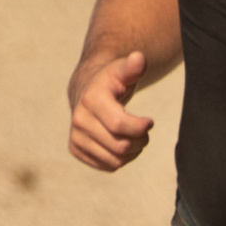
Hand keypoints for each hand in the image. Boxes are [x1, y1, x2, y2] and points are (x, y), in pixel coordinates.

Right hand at [68, 47, 153, 169]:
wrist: (86, 90)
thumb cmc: (110, 80)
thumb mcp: (122, 70)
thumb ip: (133, 66)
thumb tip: (139, 59)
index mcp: (91, 100)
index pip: (119, 125)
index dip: (140, 127)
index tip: (149, 122)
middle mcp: (79, 120)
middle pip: (120, 146)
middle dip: (140, 140)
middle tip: (144, 131)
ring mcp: (76, 137)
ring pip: (115, 160)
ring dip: (132, 151)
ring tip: (135, 137)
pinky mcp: (76, 150)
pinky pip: (108, 166)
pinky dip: (121, 159)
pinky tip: (122, 143)